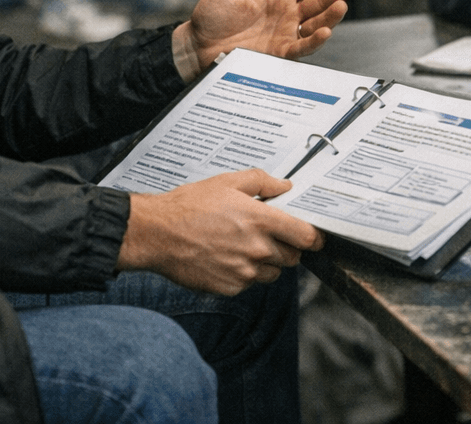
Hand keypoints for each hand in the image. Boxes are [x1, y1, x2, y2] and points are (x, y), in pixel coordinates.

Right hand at [118, 169, 323, 294]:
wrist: (157, 234)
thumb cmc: (189, 206)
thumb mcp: (227, 182)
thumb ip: (263, 182)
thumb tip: (285, 186)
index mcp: (261, 221)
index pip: (306, 237)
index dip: (314, 238)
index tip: (313, 237)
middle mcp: (257, 250)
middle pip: (292, 258)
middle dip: (286, 248)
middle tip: (268, 236)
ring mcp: (244, 272)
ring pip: (272, 273)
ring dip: (266, 263)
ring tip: (243, 246)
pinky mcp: (229, 288)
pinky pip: (249, 284)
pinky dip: (244, 274)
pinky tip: (227, 258)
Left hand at [172, 0, 361, 80]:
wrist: (197, 44)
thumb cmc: (211, 14)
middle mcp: (288, 14)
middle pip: (320, 1)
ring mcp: (286, 34)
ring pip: (316, 23)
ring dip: (331, 15)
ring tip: (342, 5)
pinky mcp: (279, 53)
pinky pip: (302, 47)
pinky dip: (315, 40)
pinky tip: (325, 30)